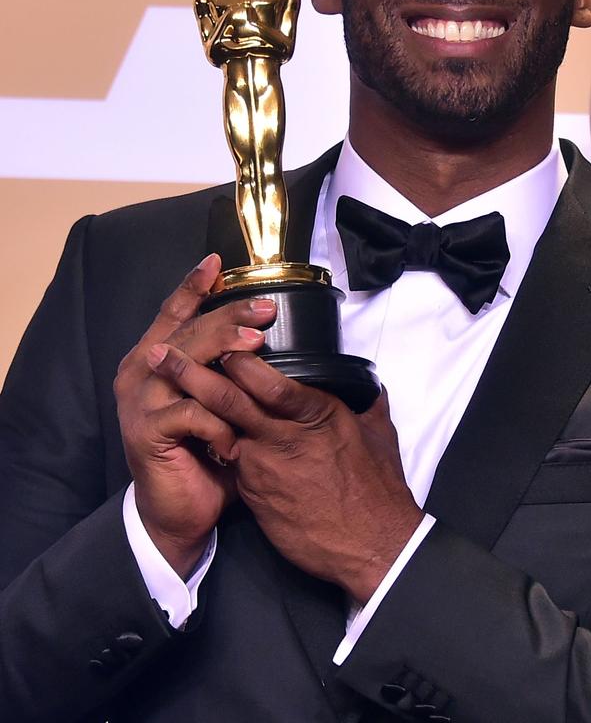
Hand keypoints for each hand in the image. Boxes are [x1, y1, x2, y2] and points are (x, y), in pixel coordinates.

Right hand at [114, 253, 276, 578]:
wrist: (179, 511)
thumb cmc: (204, 451)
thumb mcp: (218, 402)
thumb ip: (228, 369)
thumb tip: (267, 333)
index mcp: (155, 358)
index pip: (175, 312)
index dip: (194, 285)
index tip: (218, 262)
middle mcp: (141, 371)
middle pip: (188, 331)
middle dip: (228, 316)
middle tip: (265, 311)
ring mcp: (140, 400)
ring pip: (186, 364)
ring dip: (224, 353)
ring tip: (257, 347)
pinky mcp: (145, 431)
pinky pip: (191, 413)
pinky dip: (218, 423)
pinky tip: (233, 442)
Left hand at [148, 347, 422, 602]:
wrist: (370, 548)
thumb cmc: (377, 490)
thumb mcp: (377, 436)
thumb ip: (367, 405)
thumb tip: (370, 386)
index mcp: (315, 415)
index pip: (268, 381)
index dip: (238, 359)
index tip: (219, 339)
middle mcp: (283, 438)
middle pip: (229, 400)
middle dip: (192, 373)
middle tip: (162, 354)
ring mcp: (264, 469)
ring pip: (222, 429)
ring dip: (194, 407)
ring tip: (166, 387)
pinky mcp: (255, 495)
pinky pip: (233, 460)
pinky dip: (218, 443)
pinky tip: (202, 432)